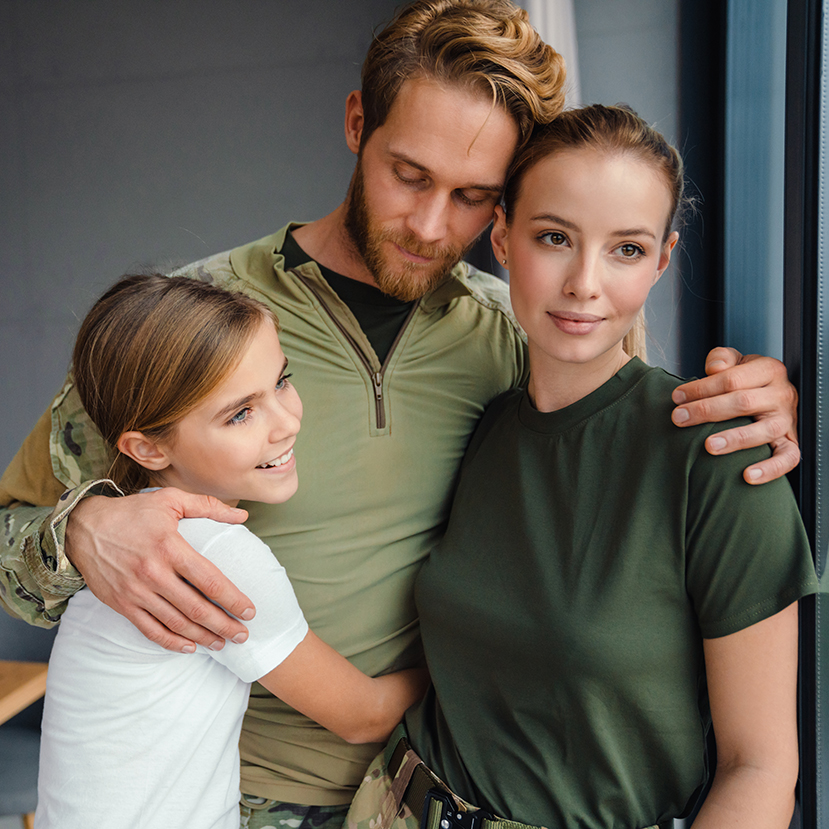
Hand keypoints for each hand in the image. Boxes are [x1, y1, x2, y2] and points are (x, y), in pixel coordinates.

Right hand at [65, 488, 252, 651]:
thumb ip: (209, 507)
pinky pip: (149, 630)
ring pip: (176, 623)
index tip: (250, 610)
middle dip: (224, 624)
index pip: (209, 580)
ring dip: (203, 637)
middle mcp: (153, 573)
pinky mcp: (121, 604)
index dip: (232, 599)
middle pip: (196, 608)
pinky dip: (171, 642)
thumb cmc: (133, 512)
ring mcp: (136, 592)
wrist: (83, 527)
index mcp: (170, 547)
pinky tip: (190, 647)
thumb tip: (242, 519)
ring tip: (223, 643)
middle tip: (243, 635)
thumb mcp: (171, 500)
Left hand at [671, 347, 799, 484]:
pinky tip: (748, 475)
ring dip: (735, 439)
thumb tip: (714, 368)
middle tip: (679, 418)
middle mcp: (781, 394)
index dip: (702, 388)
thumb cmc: (748, 380)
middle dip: (707, 410)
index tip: (677, 397)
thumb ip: (722, 359)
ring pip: (764, 431)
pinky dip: (770, 469)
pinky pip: (788, 458)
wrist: (775, 394)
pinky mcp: (791, 443)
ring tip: (709, 446)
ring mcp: (787, 420)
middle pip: (743, 402)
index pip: (732, 379)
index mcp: (768, 370)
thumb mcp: (736, 362)